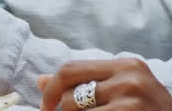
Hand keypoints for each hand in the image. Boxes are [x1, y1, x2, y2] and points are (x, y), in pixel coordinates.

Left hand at [38, 60, 171, 110]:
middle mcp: (129, 77)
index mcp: (125, 65)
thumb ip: (87, 83)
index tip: (46, 107)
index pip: (71, 69)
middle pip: (69, 94)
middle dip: (56, 110)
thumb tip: (40, 80)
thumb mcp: (125, 91)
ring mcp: (131, 100)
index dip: (51, 89)